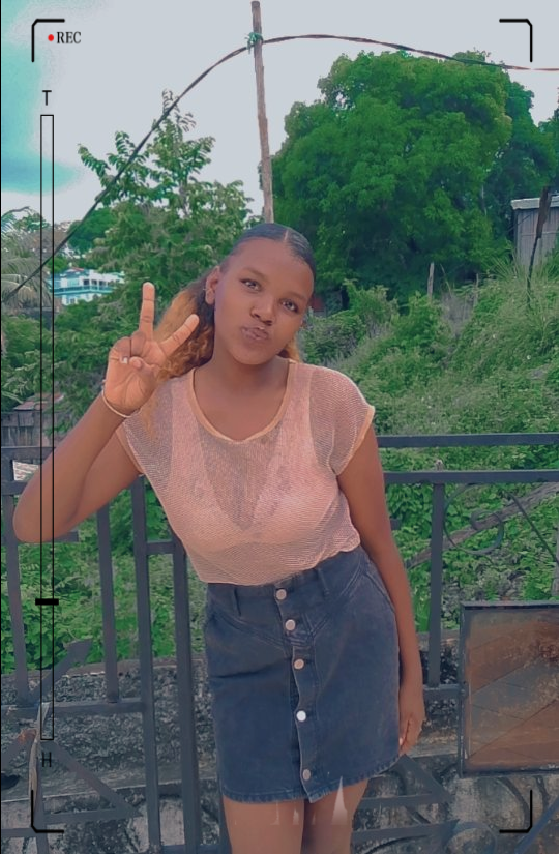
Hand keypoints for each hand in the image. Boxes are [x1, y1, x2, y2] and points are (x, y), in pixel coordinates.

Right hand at [104, 282, 198, 414]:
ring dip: (136, 350)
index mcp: (161, 353)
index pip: (175, 339)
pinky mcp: (119, 348)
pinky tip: (124, 363)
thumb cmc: (140, 391)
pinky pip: (124, 344)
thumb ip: (146, 371)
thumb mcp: (149, 384)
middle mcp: (147, 345)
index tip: (195, 318)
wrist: (121, 397)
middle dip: (147, 301)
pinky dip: (125, 353)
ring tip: (133, 365)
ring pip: (137, 336)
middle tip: (148, 285)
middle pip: (147, 318)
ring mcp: (133, 345)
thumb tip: (134, 359)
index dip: (185, 329)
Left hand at [398, 677, 424, 756]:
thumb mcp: (402, 712)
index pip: (410, 741)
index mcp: (416, 723)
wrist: (412, 677)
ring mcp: (417, 713)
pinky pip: (409, 722)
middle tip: (393, 750)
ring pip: (410, 729)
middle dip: (403, 744)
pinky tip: (398, 725)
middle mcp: (418, 719)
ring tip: (394, 740)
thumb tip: (400, 743)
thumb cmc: (407, 694)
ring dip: (404, 735)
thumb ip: (401, 728)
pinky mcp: (414, 707)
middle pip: (411, 736)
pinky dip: (403, 727)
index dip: (403, 749)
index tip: (395, 756)